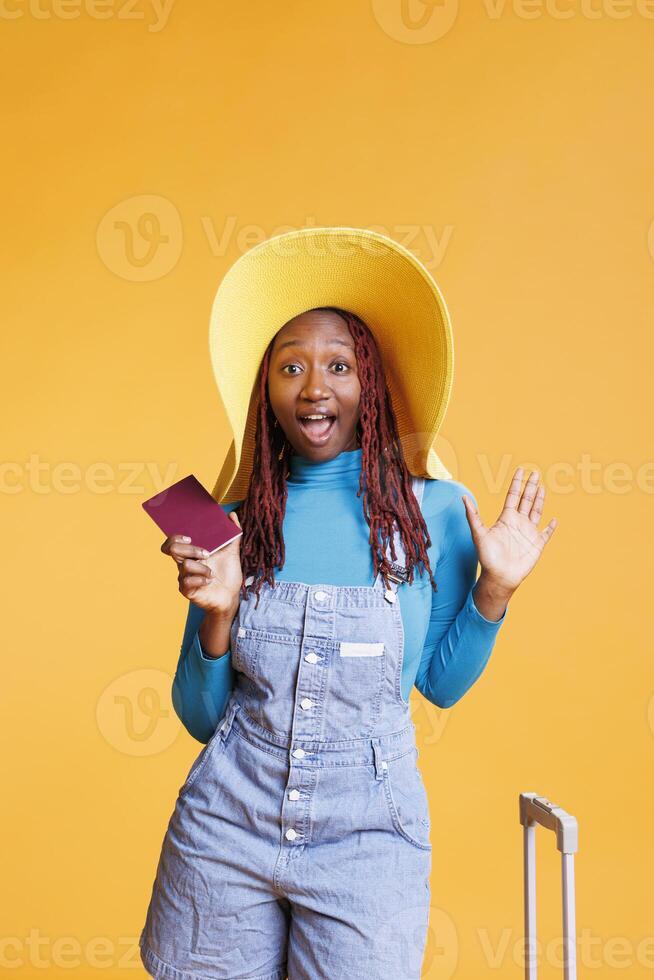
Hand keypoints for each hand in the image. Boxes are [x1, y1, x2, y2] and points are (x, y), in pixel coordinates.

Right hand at [160, 511, 242, 613]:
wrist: (231, 596)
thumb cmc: (228, 574)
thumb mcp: (232, 552)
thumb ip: (232, 534)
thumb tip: (232, 515)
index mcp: (192, 553)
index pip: (173, 542)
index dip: (175, 537)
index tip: (190, 537)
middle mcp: (185, 564)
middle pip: (172, 549)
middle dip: (191, 549)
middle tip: (207, 554)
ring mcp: (184, 578)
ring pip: (184, 565)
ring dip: (202, 567)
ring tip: (212, 574)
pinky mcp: (187, 591)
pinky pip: (187, 582)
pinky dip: (201, 580)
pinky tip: (209, 581)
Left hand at [462, 468, 556, 595]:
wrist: (499, 577)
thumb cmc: (488, 557)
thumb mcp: (479, 534)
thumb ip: (473, 516)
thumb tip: (463, 498)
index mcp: (506, 518)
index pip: (513, 496)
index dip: (517, 483)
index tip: (520, 470)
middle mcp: (518, 523)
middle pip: (526, 500)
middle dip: (531, 486)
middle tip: (535, 472)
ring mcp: (528, 532)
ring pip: (536, 511)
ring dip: (540, 499)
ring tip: (542, 486)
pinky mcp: (537, 544)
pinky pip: (546, 533)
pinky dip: (551, 527)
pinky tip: (554, 519)